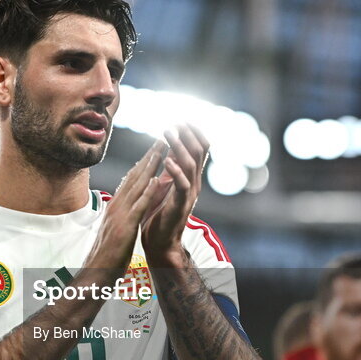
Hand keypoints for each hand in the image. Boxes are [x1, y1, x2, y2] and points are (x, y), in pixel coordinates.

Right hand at [83, 139, 167, 279]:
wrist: (96, 274)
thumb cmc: (106, 254)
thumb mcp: (115, 228)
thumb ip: (122, 214)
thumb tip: (128, 204)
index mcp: (115, 206)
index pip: (131, 180)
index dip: (144, 163)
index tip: (154, 148)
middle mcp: (116, 206)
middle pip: (134, 177)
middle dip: (149, 157)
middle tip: (161, 139)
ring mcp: (120, 215)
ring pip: (137, 186)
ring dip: (150, 166)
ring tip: (161, 150)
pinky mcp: (126, 227)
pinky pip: (139, 206)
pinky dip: (147, 192)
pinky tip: (155, 180)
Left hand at [141, 124, 208, 264]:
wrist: (161, 242)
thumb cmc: (161, 214)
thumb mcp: (168, 185)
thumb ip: (173, 168)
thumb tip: (173, 147)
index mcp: (190, 177)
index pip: (199, 149)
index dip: (193, 132)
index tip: (183, 118)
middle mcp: (193, 183)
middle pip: (198, 152)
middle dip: (187, 134)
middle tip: (176, 120)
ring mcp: (189, 194)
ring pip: (190, 165)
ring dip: (178, 147)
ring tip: (168, 133)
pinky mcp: (180, 205)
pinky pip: (181, 185)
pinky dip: (175, 171)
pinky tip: (167, 160)